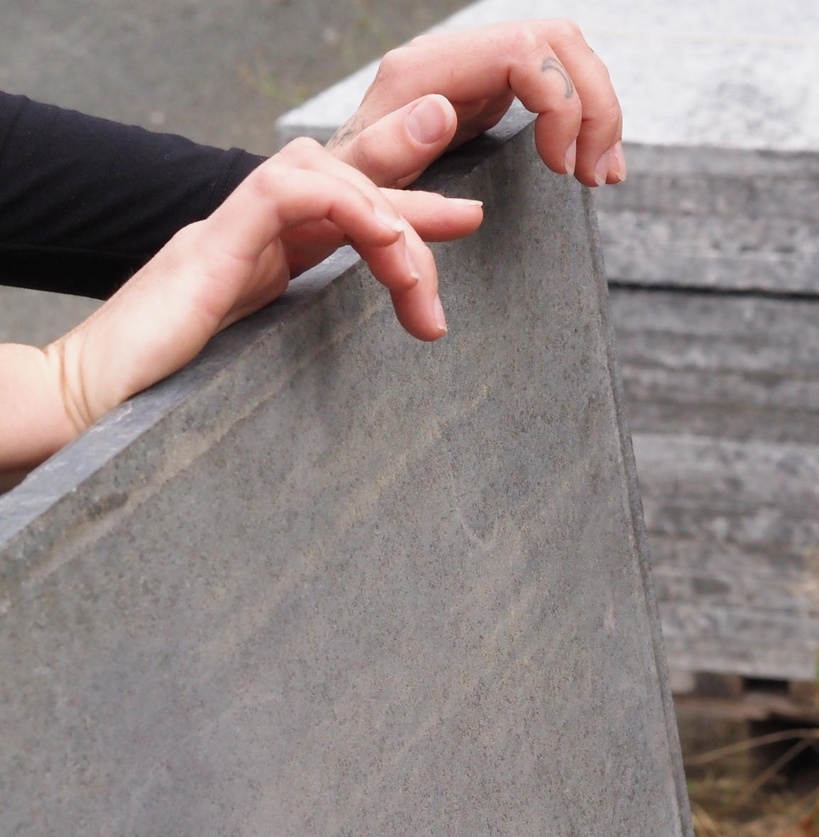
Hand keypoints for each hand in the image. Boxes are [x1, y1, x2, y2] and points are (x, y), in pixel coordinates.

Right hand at [0, 138, 482, 472]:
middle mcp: (243, 242)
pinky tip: (384, 246)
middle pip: (338, 186)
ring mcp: (221, 240)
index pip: (338, 219)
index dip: (402, 214)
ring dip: (385, 215)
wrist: (85, 415)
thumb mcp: (258, 375)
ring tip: (419, 278)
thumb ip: (299, 359)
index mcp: (257, 268)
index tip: (462, 224)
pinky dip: (344, 208)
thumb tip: (358, 392)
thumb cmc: (164, 407)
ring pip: (318, 176)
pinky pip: (282, 195)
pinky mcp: (206, 253)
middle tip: (471, 220)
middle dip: (411, 200)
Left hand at [328, 20, 624, 189]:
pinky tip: (590, 164)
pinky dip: (585, 120)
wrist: (337, 194)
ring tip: (601, 176)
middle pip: (557, 41)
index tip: (559, 167)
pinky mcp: (490, 92)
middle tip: (593, 176)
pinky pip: (555, 84)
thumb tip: (442, 111)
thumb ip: (384, 152)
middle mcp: (454, 59)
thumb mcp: (352, 189)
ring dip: (599, 113)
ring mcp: (475, 72)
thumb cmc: (342, 199)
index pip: (522, 49)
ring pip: (566, 55)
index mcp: (422, 73)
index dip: (559, 102)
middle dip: (592, 106)